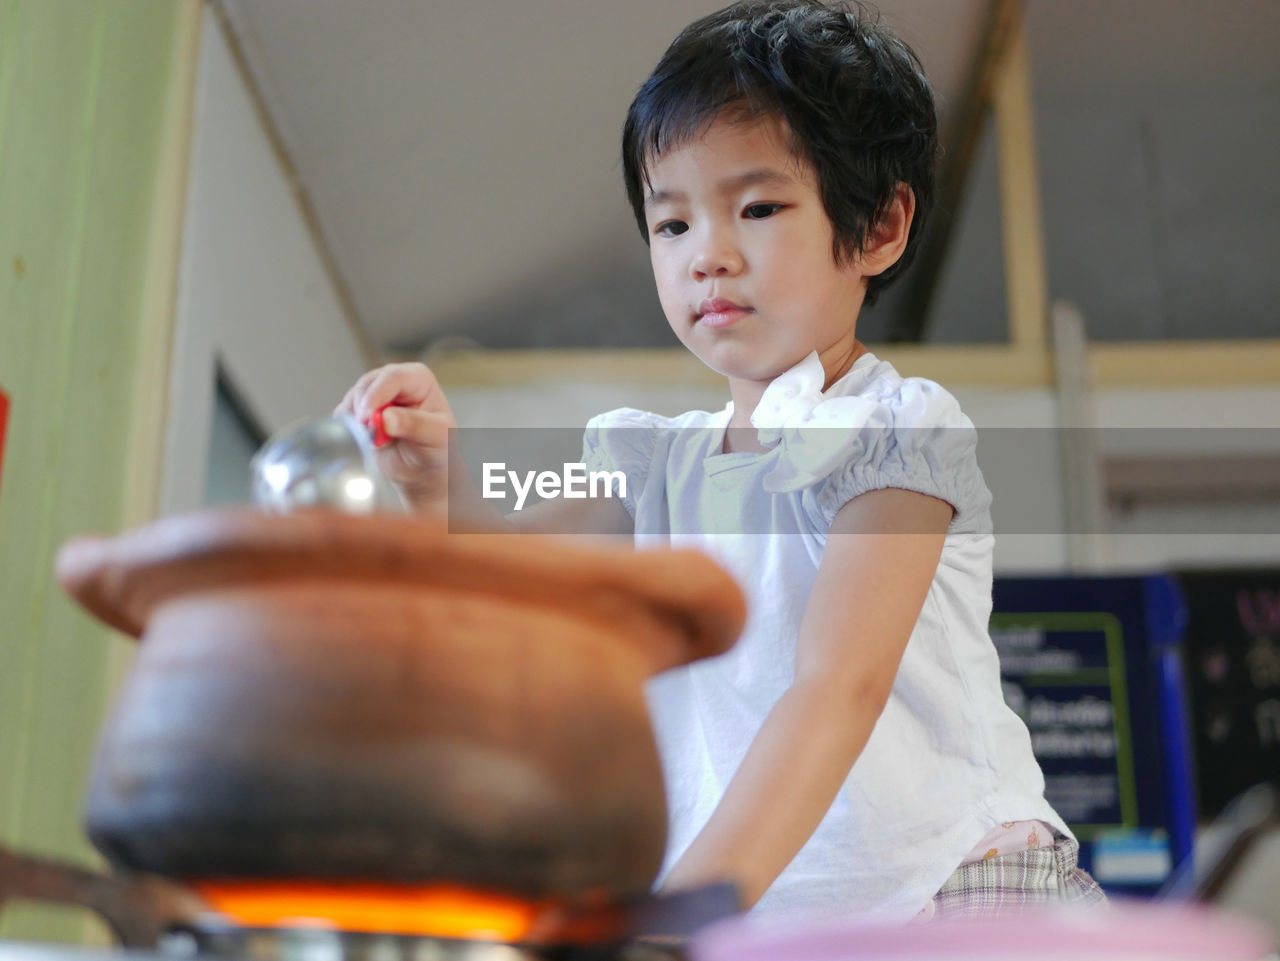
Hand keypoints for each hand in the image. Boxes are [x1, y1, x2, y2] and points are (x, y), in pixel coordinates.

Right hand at [336, 363, 456, 511]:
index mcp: (418, 379)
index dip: (376, 394)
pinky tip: (363, 441)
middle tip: (366, 432)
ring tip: (373, 441)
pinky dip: (348, 428)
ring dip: (355, 420)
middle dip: (362, 408)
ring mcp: (375, 396)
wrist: (424, 470)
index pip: (393, 377)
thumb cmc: (437, 448)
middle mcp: (394, 383)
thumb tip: (388, 418)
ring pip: (353, 399)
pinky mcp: (360, 412)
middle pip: (367, 384)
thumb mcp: (436, 437)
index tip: (367, 416)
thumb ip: (415, 425)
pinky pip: (345, 415)